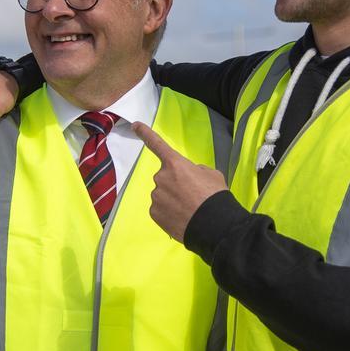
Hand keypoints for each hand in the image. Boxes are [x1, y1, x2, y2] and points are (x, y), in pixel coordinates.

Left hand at [133, 122, 228, 241]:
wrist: (214, 225)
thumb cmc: (215, 196)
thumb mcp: (211, 174)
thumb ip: (195, 170)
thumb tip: (189, 175)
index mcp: (175, 164)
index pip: (157, 144)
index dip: (145, 133)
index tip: (134, 125)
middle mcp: (161, 177)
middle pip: (165, 177)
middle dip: (175, 184)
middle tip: (192, 195)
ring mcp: (156, 196)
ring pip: (162, 194)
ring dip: (172, 199)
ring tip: (189, 209)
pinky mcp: (154, 213)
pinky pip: (160, 209)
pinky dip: (169, 212)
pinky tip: (182, 217)